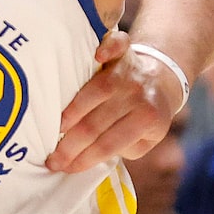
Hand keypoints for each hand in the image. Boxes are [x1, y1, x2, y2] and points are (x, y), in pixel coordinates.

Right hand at [48, 30, 184, 172]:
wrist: (162, 79)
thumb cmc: (146, 116)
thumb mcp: (145, 141)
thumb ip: (122, 148)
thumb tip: (88, 154)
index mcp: (146, 120)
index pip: (109, 144)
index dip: (84, 159)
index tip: (63, 168)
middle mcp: (136, 95)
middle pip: (96, 124)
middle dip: (70, 146)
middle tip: (50, 159)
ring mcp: (129, 71)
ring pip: (95, 91)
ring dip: (71, 112)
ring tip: (54, 130)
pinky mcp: (123, 50)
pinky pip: (117, 45)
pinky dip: (108, 47)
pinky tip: (97, 54)